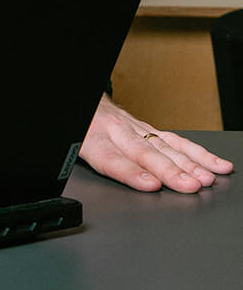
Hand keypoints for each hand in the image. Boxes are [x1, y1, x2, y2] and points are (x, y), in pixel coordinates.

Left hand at [78, 93, 233, 191]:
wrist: (84, 102)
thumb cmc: (80, 130)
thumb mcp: (73, 146)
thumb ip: (89, 165)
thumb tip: (108, 186)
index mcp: (93, 141)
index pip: (112, 160)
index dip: (132, 173)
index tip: (151, 185)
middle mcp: (117, 133)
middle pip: (144, 154)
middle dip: (169, 171)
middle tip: (189, 185)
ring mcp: (136, 129)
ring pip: (165, 147)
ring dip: (188, 164)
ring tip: (205, 179)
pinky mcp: (150, 129)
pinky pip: (176, 141)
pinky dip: (198, 154)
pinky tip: (216, 166)